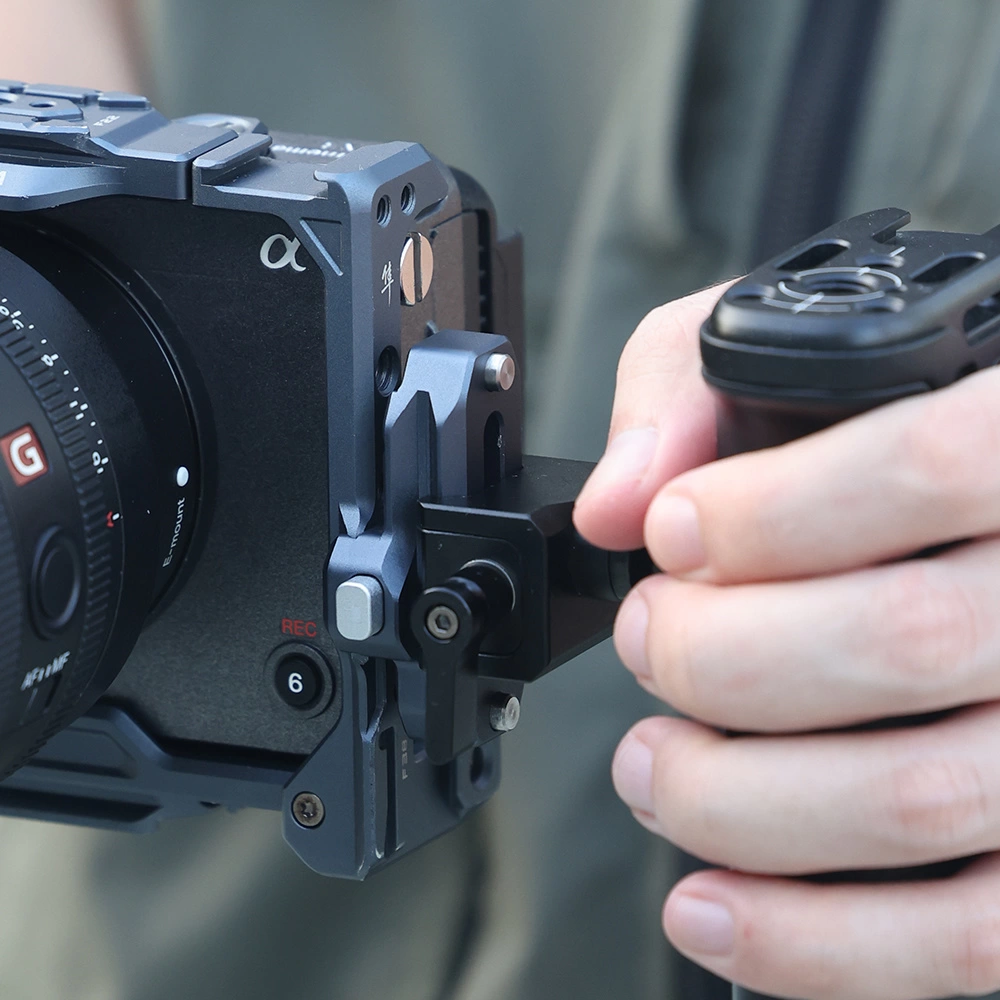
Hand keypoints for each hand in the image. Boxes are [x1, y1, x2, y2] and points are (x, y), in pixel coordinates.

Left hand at [575, 284, 999, 999]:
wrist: (976, 539)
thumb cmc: (885, 441)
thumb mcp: (791, 361)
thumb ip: (692, 390)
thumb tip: (620, 496)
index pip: (924, 467)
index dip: (766, 514)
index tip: (673, 534)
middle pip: (894, 642)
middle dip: (717, 654)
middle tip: (654, 639)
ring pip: (915, 801)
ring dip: (732, 796)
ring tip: (650, 765)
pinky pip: (963, 937)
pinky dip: (812, 942)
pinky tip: (709, 905)